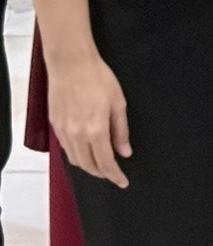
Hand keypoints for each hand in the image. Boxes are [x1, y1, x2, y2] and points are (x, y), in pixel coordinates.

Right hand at [48, 50, 130, 187]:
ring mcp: (63, 130)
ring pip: (74, 159)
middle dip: (101, 173)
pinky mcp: (55, 125)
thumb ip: (121, 130)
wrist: (71, 64)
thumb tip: (125, 151)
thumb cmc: (97, 78)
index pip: (105, 162)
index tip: (122, 181)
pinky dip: (76, 154)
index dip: (114, 175)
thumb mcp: (118, 103)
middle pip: (87, 165)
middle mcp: (76, 134)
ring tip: (101, 165)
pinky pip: (65, 148)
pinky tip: (85, 150)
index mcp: (95, 129)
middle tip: (113, 175)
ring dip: (88, 166)